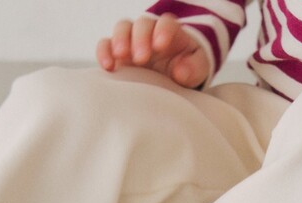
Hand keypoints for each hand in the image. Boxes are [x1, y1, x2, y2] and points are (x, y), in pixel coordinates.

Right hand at [96, 14, 210, 88]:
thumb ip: (194, 68)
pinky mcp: (117, 54)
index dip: (162, 30)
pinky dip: (103, 52)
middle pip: (142, 24)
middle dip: (140, 38)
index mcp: (171, 32)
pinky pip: (106, 45)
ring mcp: (131, 40)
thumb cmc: (187, 69)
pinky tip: (107, 66)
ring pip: (122, 29)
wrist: (173, 79)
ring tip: (121, 56)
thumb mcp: (198, 69)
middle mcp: (150, 32)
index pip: (166, 23)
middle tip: (142, 58)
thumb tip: (181, 72)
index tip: (160, 45)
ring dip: (120, 40)